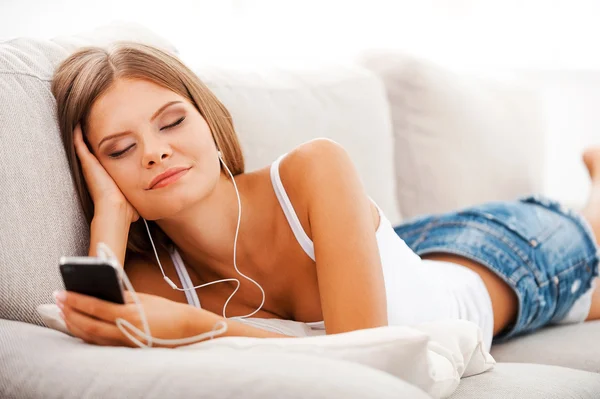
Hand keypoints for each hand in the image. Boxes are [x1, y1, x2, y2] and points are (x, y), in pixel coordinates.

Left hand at [54, 290, 199, 347]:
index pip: (96, 307)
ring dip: (74, 324)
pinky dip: (86, 334)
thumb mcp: (146, 299)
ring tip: (64, 312)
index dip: (76, 300)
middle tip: (57, 301)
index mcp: (131, 314)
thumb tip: (100, 292)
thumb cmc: (168, 311)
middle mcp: (126, 331)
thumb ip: (123, 296)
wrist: (188, 331)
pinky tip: (78, 326)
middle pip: (89, 324)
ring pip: (91, 337)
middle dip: (70, 313)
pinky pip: (100, 343)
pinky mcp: (126, 351)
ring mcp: (125, 344)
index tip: (61, 292)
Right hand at [73, 123, 138, 222]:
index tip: (109, 142)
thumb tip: (142, 211)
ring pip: (82, 145)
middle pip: (91, 151)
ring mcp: (89, 165)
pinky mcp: (86, 161)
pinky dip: (77, 133)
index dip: (107, 152)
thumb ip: (135, 200)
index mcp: (105, 177)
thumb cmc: (125, 208)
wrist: (116, 207)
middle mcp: (95, 170)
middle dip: (91, 139)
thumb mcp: (132, 201)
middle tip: (91, 125)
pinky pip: (79, 143)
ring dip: (82, 134)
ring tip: (82, 119)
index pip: (104, 161)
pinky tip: (76, 121)